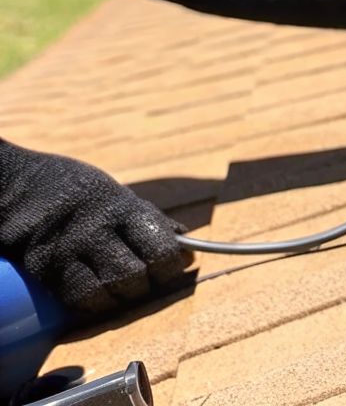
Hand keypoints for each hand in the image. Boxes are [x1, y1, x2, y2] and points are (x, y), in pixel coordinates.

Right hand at [0, 141, 191, 314]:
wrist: (16, 185)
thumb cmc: (75, 191)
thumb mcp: (117, 195)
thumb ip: (150, 220)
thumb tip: (187, 244)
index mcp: (123, 207)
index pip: (162, 248)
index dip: (172, 264)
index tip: (170, 265)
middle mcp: (97, 229)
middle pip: (136, 274)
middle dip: (147, 283)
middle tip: (143, 278)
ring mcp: (69, 251)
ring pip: (110, 290)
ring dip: (121, 296)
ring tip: (119, 287)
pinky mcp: (45, 269)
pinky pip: (79, 299)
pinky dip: (94, 303)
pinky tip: (96, 293)